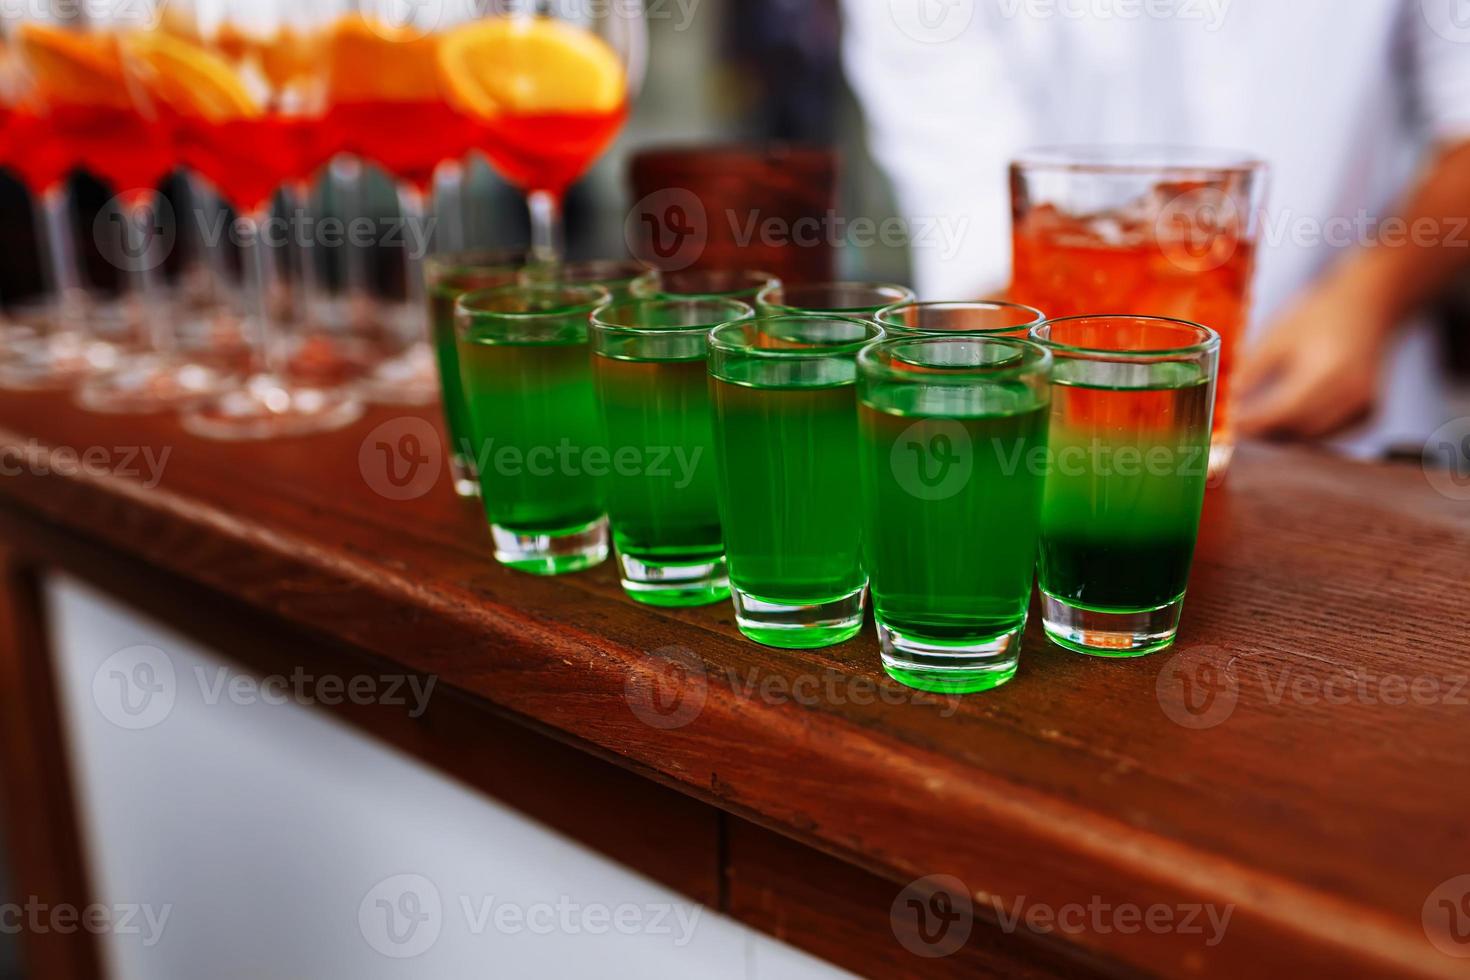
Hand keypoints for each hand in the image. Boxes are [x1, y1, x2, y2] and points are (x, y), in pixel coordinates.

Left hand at [1234, 277, 1395, 440]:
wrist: (1367, 307)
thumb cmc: (1317, 317)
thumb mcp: (1278, 335)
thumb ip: (1253, 368)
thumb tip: (1230, 400)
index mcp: (1329, 369)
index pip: (1284, 410)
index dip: (1255, 422)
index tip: (1230, 424)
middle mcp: (1352, 391)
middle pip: (1299, 428)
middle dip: (1265, 432)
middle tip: (1239, 427)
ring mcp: (1365, 405)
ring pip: (1314, 436)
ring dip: (1284, 435)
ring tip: (1257, 424)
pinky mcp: (1370, 413)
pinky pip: (1330, 433)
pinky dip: (1306, 432)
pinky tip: (1286, 420)